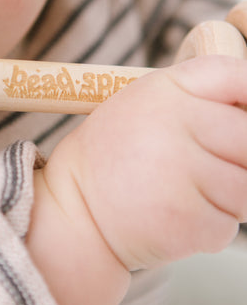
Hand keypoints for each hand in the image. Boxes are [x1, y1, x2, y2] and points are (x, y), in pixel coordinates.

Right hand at [42, 55, 246, 271]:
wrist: (75, 211)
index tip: (245, 115)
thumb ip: (199, 97)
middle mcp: (172, 126)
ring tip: (188, 193)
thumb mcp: (146, 105)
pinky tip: (177, 216)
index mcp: (164, 91)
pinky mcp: (185, 221)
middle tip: (213, 167)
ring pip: (246, 188)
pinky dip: (210, 227)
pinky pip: (228, 226)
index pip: (235, 77)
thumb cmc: (118, 157)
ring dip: (228, 198)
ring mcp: (179, 175)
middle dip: (241, 159)